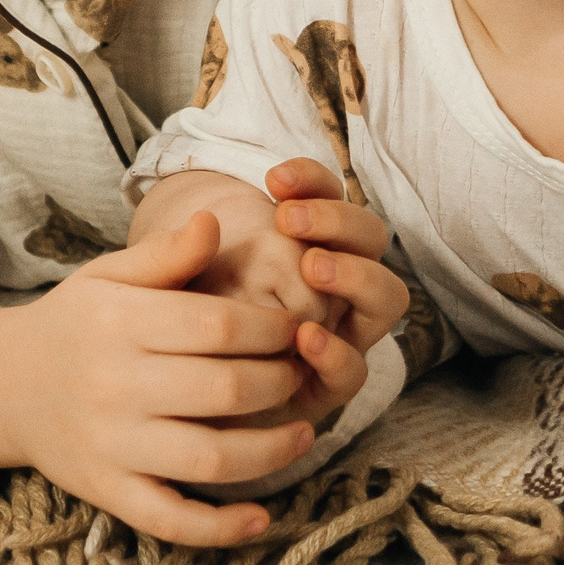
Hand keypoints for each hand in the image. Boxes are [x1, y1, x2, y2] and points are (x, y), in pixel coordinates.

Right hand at [0, 211, 319, 547]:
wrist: (5, 386)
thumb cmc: (75, 323)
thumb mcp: (108, 276)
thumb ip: (165, 252)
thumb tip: (213, 219)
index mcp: (122, 323)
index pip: (220, 324)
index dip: (273, 328)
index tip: (296, 329)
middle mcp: (116, 385)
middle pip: (226, 389)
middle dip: (281, 382)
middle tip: (302, 374)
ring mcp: (112, 444)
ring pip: (210, 458)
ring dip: (272, 452)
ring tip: (303, 432)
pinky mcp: (108, 492)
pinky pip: (170, 520)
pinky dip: (219, 529)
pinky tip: (259, 519)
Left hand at [132, 163, 412, 431]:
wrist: (176, 377)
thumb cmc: (182, 312)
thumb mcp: (178, 275)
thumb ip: (189, 252)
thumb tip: (205, 222)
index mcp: (311, 238)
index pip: (332, 195)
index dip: (312, 181)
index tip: (273, 179)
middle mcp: (338, 282)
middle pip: (371, 238)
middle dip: (338, 221)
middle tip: (290, 220)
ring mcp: (342, 333)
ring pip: (387, 297)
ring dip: (356, 276)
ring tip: (312, 267)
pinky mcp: (328, 385)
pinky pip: (354, 370)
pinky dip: (336, 352)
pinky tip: (305, 337)